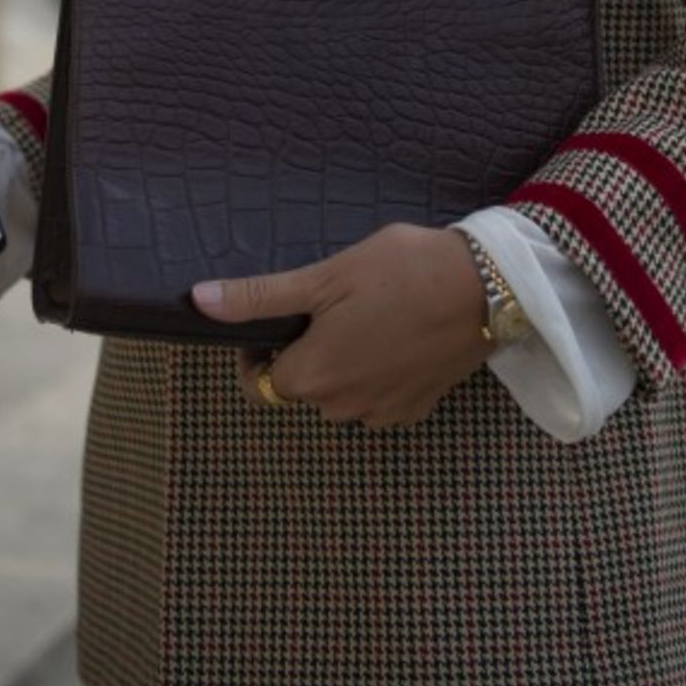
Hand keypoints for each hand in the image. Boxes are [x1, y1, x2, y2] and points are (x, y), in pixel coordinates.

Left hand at [191, 223, 490, 428]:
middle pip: (303, 386)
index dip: (262, 348)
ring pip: (341, 393)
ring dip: (344, 362)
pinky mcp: (417, 408)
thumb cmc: (401, 272)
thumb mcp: (324, 276)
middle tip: (334, 302)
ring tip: (370, 313)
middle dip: (308, 350)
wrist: (488, 287)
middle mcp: (343, 408)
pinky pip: (379, 396)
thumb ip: (260, 297)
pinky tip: (398, 333)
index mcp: (312, 377)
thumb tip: (198, 301)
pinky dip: (379, 371)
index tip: (286, 315)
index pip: (260, 380)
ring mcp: (383, 413)